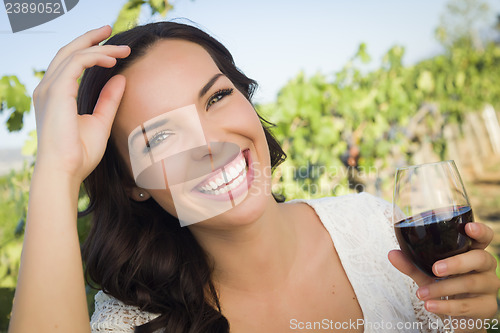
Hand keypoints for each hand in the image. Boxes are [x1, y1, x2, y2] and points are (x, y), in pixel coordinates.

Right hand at [33, 25, 129, 182]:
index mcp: (56, 95)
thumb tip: (121, 78)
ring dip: (100, 48)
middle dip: (90, 38)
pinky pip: (77, 62)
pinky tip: (112, 59)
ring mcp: (50, 88)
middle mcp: (49, 88)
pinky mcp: (57, 91)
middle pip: (68, 51)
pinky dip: (95, 57)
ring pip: (74, 54)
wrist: (66, 171)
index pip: (70, 64)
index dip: (89, 50)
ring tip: (122, 49)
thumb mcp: (100, 121)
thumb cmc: (80, 153)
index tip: (110, 45)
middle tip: (110, 30)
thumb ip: (109, 100)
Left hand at [389, 222, 499, 330]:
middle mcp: (485, 267)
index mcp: (472, 251)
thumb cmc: (443, 285)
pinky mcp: (487, 307)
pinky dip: (445, 306)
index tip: (468, 227)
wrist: (455, 316)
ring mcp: (489, 286)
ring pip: (470, 283)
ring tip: (421, 294)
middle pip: (480, 259)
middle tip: (435, 269)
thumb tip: (392, 254)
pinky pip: (467, 306)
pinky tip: (430, 305)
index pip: (484, 237)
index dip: (480, 231)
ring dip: (442, 289)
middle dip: (457, 263)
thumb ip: (412, 264)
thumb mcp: (425, 273)